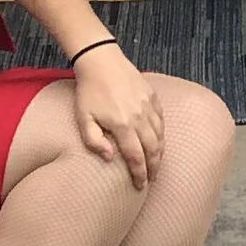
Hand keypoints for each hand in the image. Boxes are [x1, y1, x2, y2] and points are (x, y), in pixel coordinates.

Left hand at [71, 42, 164, 191]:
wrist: (100, 60)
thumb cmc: (89, 91)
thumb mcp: (83, 118)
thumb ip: (94, 141)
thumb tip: (110, 158)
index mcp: (122, 125)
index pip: (136, 157)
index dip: (140, 174)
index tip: (141, 185)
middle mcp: (139, 117)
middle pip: (153, 149)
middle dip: (154, 167)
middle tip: (151, 179)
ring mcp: (148, 106)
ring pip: (160, 135)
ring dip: (160, 152)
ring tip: (157, 163)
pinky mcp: (152, 95)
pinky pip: (161, 119)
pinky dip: (162, 133)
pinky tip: (159, 139)